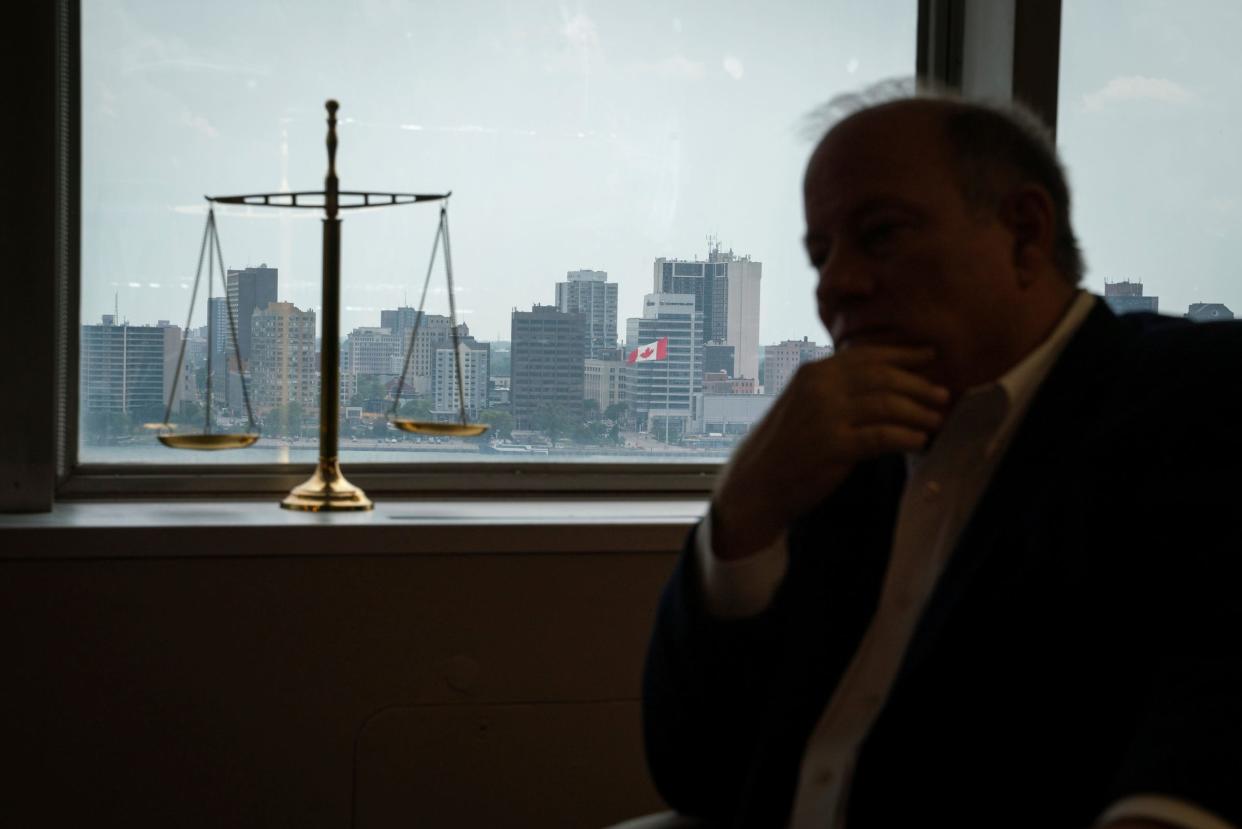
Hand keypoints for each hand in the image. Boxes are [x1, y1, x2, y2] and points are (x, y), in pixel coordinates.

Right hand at [711, 346, 948, 559]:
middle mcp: (819, 387)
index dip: (903, 354)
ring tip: (936, 421)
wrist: (756, 484)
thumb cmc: (787, 447)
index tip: (931, 356)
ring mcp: (824, 416)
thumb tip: (887, 381)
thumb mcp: (807, 405)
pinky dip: (906, 437)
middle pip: (882, 377)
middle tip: (943, 395)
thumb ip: (838, 389)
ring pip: (886, 404)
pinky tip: (919, 442)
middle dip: (918, 385)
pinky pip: (881, 436)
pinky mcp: (832, 446)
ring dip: (918, 413)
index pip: (867, 355)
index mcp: (814, 372)